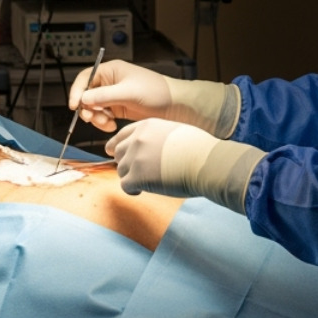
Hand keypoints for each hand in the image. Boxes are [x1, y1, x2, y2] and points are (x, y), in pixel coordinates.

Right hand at [69, 61, 235, 135]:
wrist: (176, 106)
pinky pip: (102, 116)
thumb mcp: (128, 92)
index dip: (77, 91)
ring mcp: (114, 96)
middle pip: (86, 95)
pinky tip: (112, 126)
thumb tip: (83, 99)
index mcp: (111, 71)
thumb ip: (104, 96)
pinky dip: (103, 123)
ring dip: (96, 118)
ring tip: (108, 124)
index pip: (85, 78)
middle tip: (94, 119)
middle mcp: (110, 82)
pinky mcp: (118, 108)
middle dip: (88, 108)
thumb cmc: (157, 92)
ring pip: (93, 108)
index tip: (74, 106)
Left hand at [104, 118, 256, 212]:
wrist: (206, 163)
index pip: (122, 135)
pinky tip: (142, 191)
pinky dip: (132, 190)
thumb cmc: (198, 150)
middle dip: (126, 163)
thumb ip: (157, 137)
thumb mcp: (174, 131)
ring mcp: (136, 158)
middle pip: (118, 153)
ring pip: (121, 171)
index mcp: (146, 126)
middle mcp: (137, 140)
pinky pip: (124, 185)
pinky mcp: (137, 176)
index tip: (111, 152)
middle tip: (138, 172)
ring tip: (146, 182)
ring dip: (131, 177)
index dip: (116, 145)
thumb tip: (150, 149)